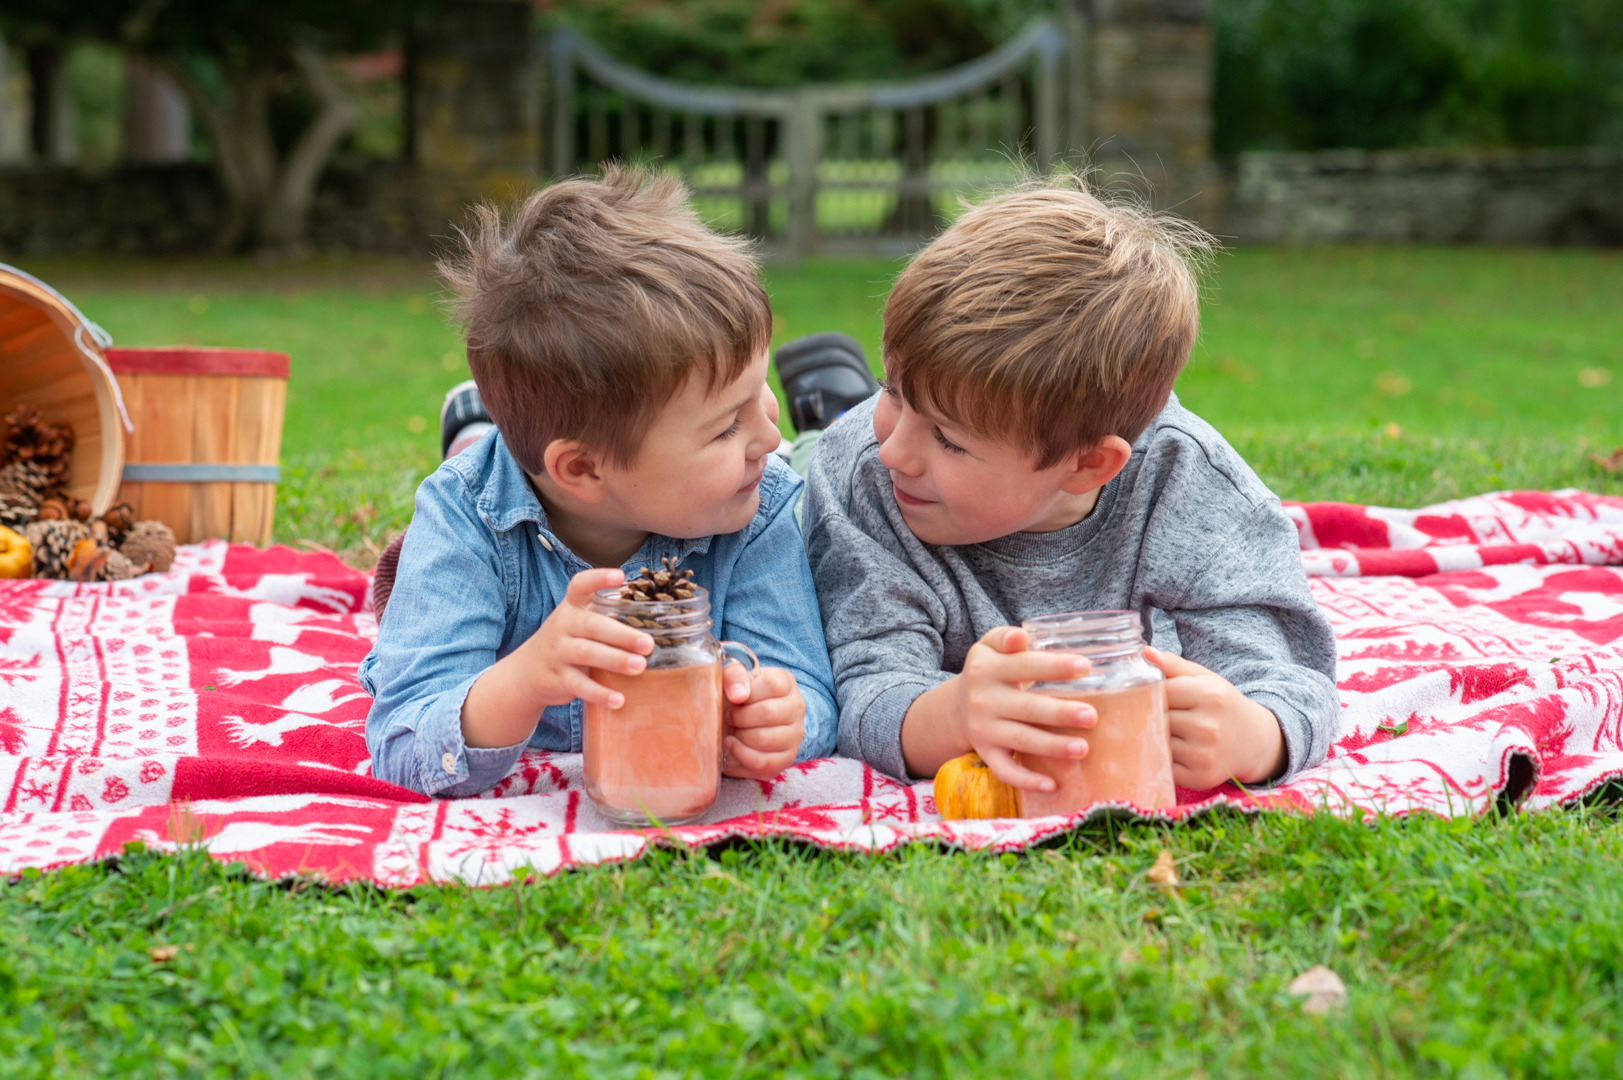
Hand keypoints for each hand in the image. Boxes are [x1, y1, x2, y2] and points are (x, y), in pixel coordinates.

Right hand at [461, 568, 652, 748]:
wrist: (527, 672)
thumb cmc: (567, 642)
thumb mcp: (578, 623)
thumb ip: (606, 617)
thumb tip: (655, 615)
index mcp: (571, 607)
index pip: (580, 586)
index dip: (599, 578)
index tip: (620, 575)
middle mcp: (563, 626)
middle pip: (591, 625)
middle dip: (621, 634)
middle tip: (648, 644)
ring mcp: (558, 652)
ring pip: (586, 653)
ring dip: (615, 660)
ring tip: (640, 666)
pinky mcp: (558, 678)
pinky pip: (579, 685)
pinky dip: (599, 694)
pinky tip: (619, 700)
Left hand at [721, 664, 804, 779]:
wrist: (746, 721)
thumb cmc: (739, 697)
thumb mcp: (734, 678)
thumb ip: (733, 675)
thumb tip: (738, 694)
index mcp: (786, 683)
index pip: (772, 684)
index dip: (747, 693)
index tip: (734, 699)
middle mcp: (797, 708)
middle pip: (768, 713)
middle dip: (740, 717)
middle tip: (729, 717)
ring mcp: (795, 735)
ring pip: (765, 740)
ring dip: (740, 736)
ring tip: (733, 731)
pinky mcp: (787, 758)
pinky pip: (764, 762)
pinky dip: (742, 755)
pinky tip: (733, 745)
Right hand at [901, 626, 1098, 791]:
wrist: (956, 707)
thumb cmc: (988, 671)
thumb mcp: (988, 647)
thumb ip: (1006, 637)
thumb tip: (1022, 637)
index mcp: (987, 668)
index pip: (1024, 665)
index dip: (1054, 667)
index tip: (1085, 667)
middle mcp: (983, 700)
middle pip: (1026, 707)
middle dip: (1059, 713)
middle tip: (1091, 716)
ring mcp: (984, 730)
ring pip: (1021, 740)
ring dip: (1052, 747)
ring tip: (1083, 748)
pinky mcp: (986, 754)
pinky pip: (1006, 771)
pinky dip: (1027, 781)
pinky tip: (1053, 785)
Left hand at [1143, 646, 1285, 789]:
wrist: (1255, 742)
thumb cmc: (1223, 706)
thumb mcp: (1205, 679)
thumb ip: (1174, 665)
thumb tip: (1145, 652)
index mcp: (1210, 695)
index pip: (1160, 690)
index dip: (1149, 691)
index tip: (1146, 692)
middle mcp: (1208, 726)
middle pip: (1157, 717)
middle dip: (1149, 714)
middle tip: (1149, 713)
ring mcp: (1203, 755)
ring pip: (1156, 741)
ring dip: (1153, 736)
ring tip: (1162, 730)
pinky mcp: (1199, 777)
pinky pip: (1163, 764)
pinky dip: (1160, 757)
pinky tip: (1170, 749)